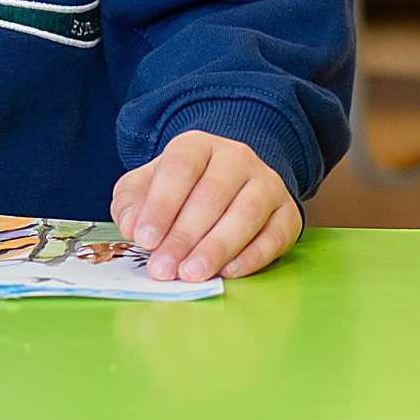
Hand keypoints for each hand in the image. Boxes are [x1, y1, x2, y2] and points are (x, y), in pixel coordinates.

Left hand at [111, 130, 300, 281]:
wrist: (229, 185)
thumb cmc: (179, 190)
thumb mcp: (146, 187)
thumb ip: (131, 202)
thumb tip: (130, 224)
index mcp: (198, 145)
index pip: (180, 168)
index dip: (161, 205)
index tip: (144, 238)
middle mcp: (237, 157)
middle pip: (212, 195)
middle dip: (184, 236)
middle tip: (163, 268)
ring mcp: (267, 183)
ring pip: (246, 214)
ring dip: (216, 249)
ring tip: (191, 274)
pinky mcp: (288, 213)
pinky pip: (275, 235)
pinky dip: (251, 257)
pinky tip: (226, 273)